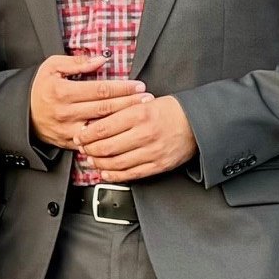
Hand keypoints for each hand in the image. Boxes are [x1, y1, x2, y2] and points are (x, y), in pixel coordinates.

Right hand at [28, 54, 149, 151]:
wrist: (22, 114)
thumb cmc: (40, 88)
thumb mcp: (52, 67)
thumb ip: (77, 62)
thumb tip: (101, 60)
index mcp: (63, 92)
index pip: (100, 90)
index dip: (122, 88)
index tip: (138, 85)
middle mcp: (66, 112)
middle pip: (105, 109)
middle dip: (129, 103)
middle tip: (147, 99)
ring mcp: (68, 130)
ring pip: (102, 127)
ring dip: (124, 121)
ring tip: (141, 115)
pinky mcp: (69, 142)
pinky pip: (94, 141)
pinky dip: (110, 137)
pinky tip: (124, 132)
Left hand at [75, 95, 197, 181]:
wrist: (198, 123)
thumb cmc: (172, 111)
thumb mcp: (145, 102)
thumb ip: (122, 111)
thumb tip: (97, 121)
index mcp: (140, 114)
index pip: (104, 127)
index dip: (87, 134)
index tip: (79, 135)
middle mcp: (145, 134)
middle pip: (107, 147)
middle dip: (89, 149)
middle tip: (82, 148)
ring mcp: (152, 152)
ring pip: (116, 163)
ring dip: (99, 164)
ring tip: (91, 160)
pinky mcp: (158, 165)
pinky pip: (132, 174)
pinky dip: (115, 176)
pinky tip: (105, 173)